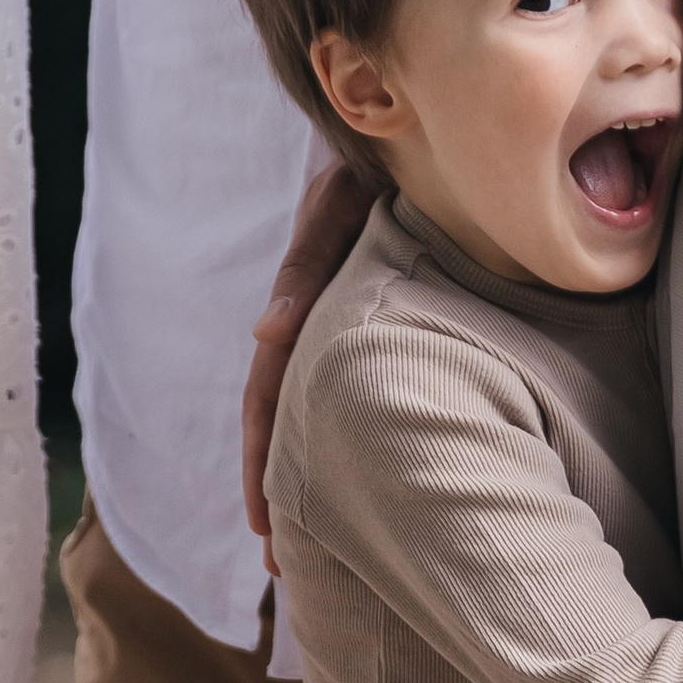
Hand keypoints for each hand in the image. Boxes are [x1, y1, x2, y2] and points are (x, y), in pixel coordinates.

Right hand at [242, 161, 371, 548]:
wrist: (418, 119)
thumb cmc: (381, 153)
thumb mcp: (342, 194)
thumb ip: (312, 255)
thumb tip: (267, 337)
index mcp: (306, 304)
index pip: (274, 390)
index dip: (267, 459)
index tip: (264, 527)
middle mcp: (319, 320)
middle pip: (289, 412)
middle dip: (281, 486)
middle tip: (280, 563)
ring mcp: (346, 321)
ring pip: (322, 406)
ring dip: (308, 470)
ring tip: (306, 546)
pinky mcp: (382, 320)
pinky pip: (361, 385)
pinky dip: (348, 433)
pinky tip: (361, 482)